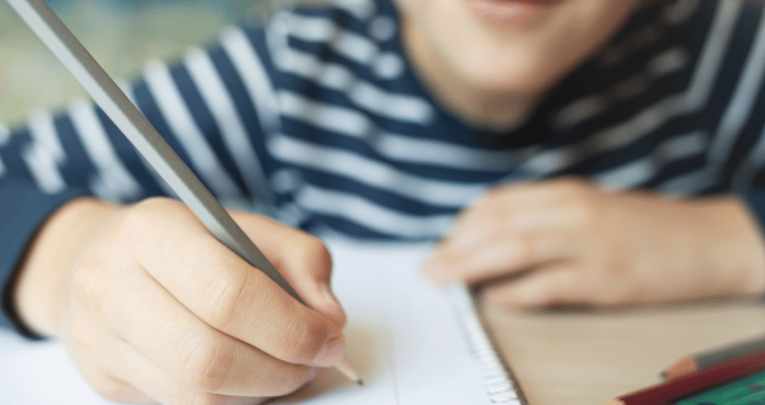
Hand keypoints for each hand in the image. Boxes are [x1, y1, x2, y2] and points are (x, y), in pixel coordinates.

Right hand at [13, 197, 346, 403]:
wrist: (100, 258)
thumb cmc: (187, 242)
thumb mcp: (249, 228)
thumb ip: (302, 260)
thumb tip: (331, 317)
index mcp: (153, 231)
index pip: (228, 293)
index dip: (290, 327)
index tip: (329, 337)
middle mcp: (112, 283)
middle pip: (210, 355)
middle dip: (281, 368)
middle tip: (314, 360)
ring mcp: (99, 337)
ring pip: (197, 392)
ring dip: (260, 390)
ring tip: (287, 368)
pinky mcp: (104, 377)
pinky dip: (232, 399)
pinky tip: (251, 377)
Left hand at [423, 178, 764, 307]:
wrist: (709, 240)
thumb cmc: (643, 228)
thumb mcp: (591, 208)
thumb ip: (545, 217)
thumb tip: (494, 238)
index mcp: (567, 192)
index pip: (500, 203)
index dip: (463, 225)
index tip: (443, 244)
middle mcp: (574, 211)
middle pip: (499, 224)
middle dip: (455, 246)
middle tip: (428, 268)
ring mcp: (591, 242)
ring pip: (516, 247)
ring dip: (471, 265)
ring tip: (443, 281)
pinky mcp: (608, 276)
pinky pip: (551, 283)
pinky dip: (516, 292)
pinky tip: (493, 299)